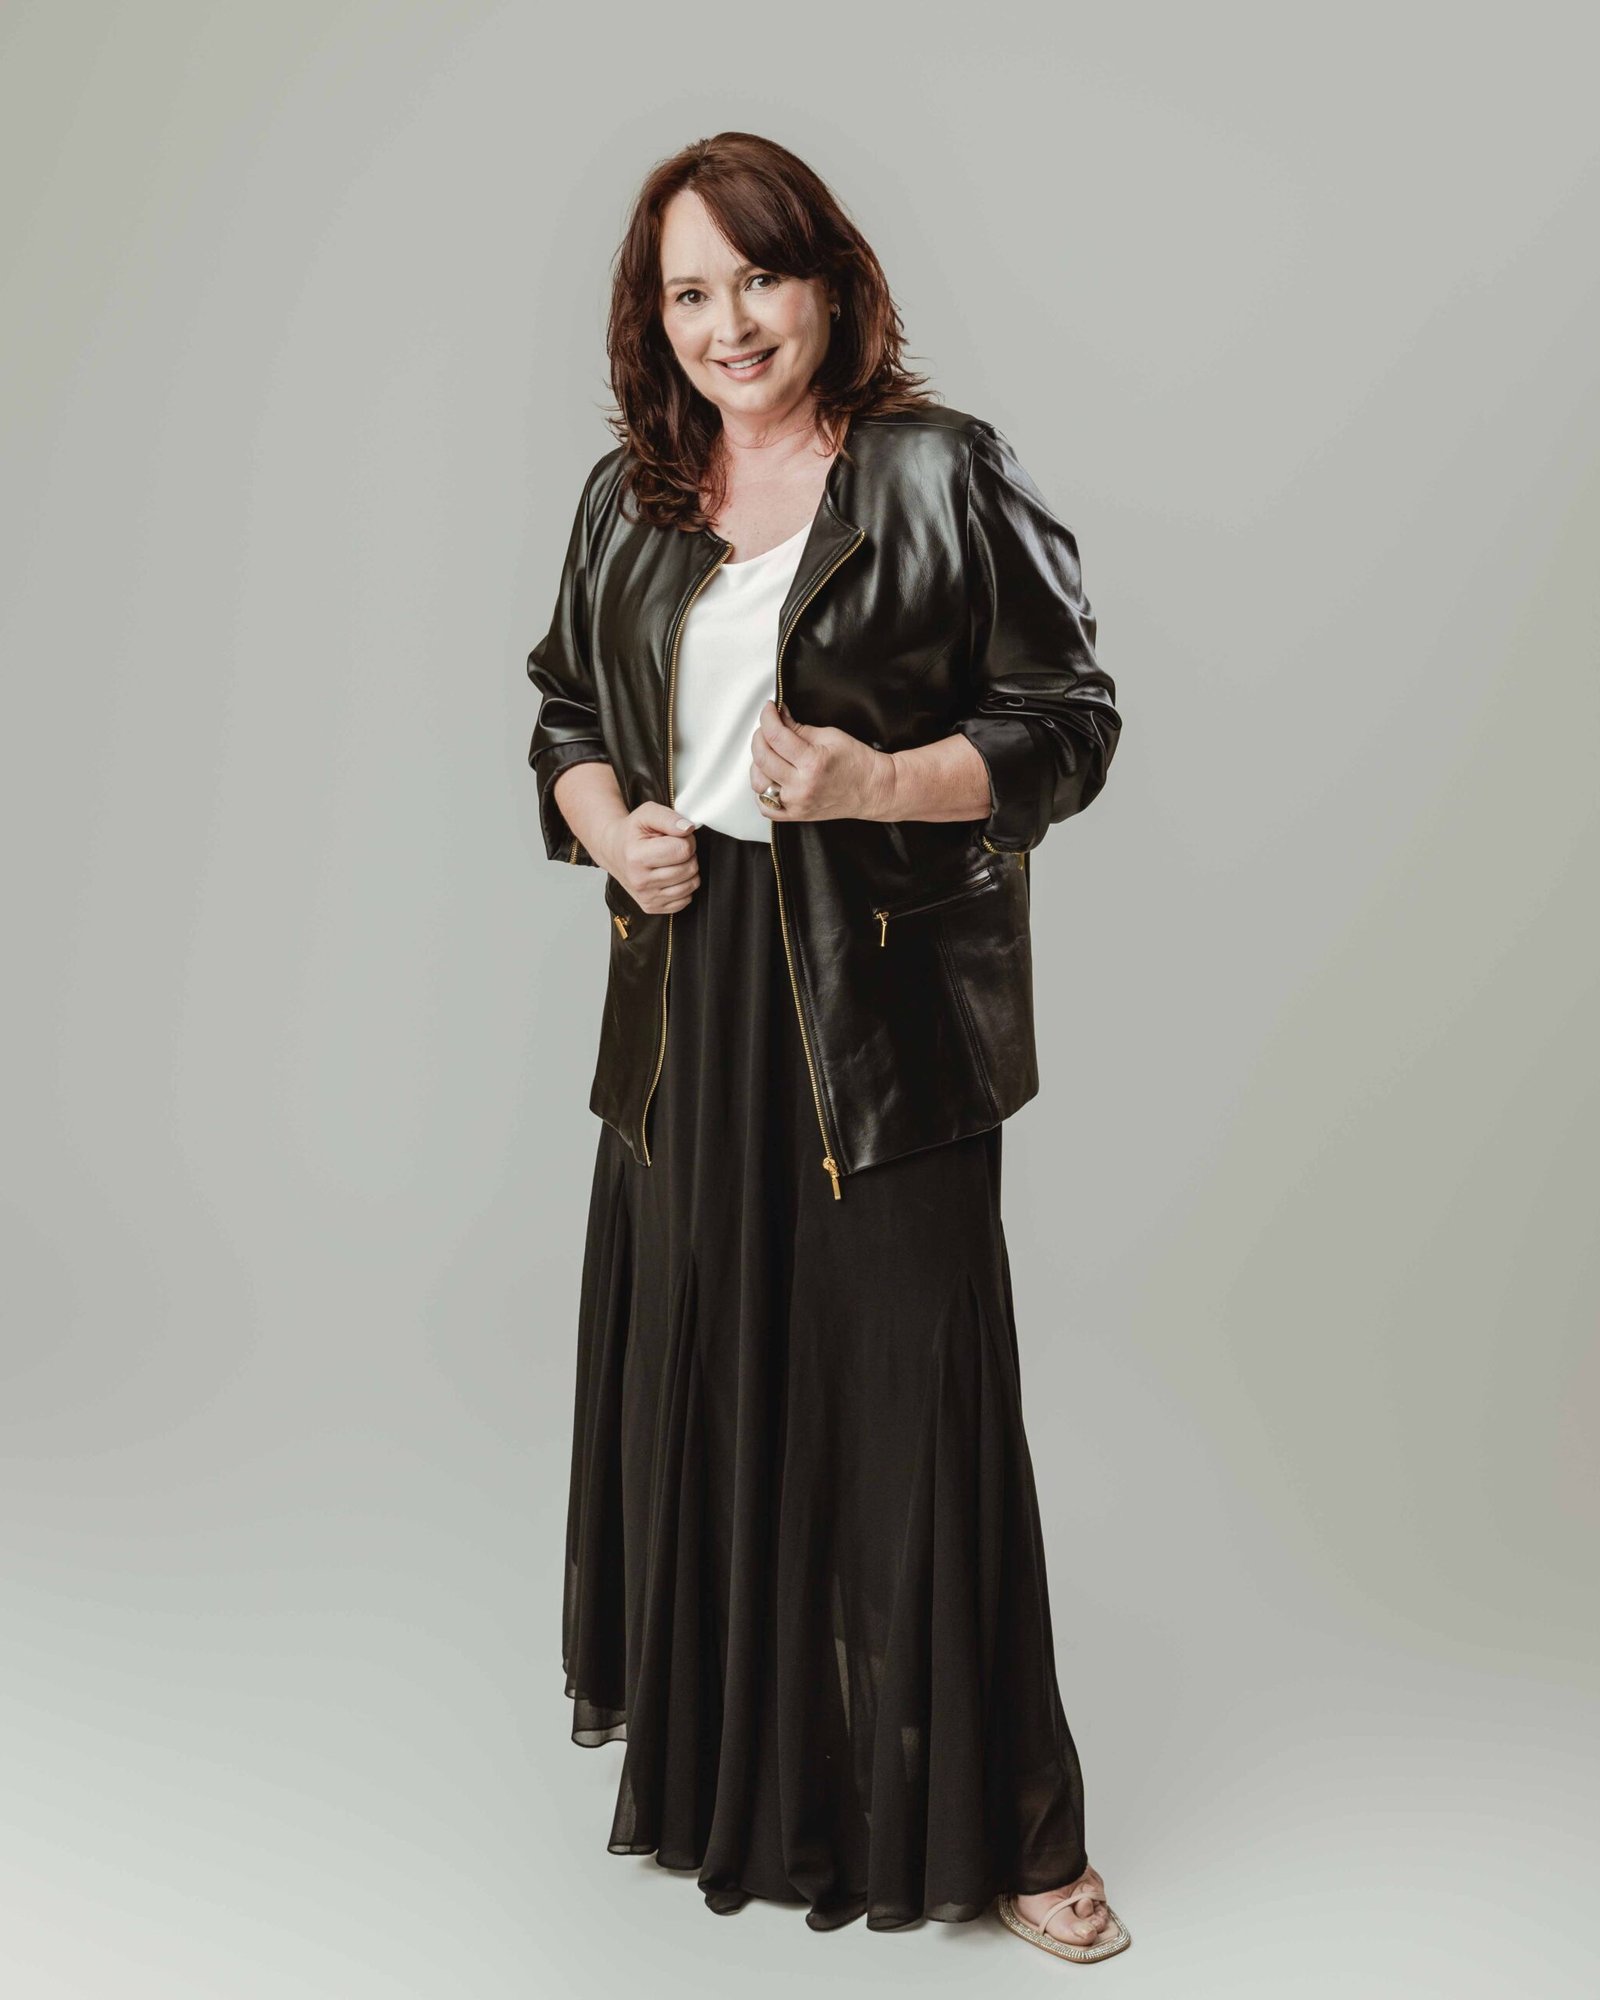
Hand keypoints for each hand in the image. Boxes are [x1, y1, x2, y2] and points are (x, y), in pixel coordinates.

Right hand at [594, 801, 700, 913]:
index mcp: (637, 857)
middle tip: (673, 848)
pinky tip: (669, 875)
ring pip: (691, 885)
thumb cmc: (631, 833)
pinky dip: (683, 886)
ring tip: (671, 861)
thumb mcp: (647, 814)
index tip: (675, 837)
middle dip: (688, 855)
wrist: (612, 851)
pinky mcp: (652, 907)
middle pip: (689, 868)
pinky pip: (686, 899)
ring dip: (687, 870)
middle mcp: (640, 881)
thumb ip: (669, 818)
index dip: (686, 839)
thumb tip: (688, 829)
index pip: (683, 850)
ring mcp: (646, 897)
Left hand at [749, 700, 895, 822]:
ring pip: (758, 781)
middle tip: (769, 727)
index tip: (769, 709)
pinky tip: (771, 777)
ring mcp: (797, 803)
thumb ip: (798, 728)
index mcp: (812, 763)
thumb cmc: (857, 763)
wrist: (873, 789)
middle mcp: (801, 787)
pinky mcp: (795, 815)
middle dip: (760, 735)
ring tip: (771, 753)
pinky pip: (764, 805)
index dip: (768, 717)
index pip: (776, 736)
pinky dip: (762, 790)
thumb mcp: (829, 736)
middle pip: (762, 757)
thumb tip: (778, 716)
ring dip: (758, 763)